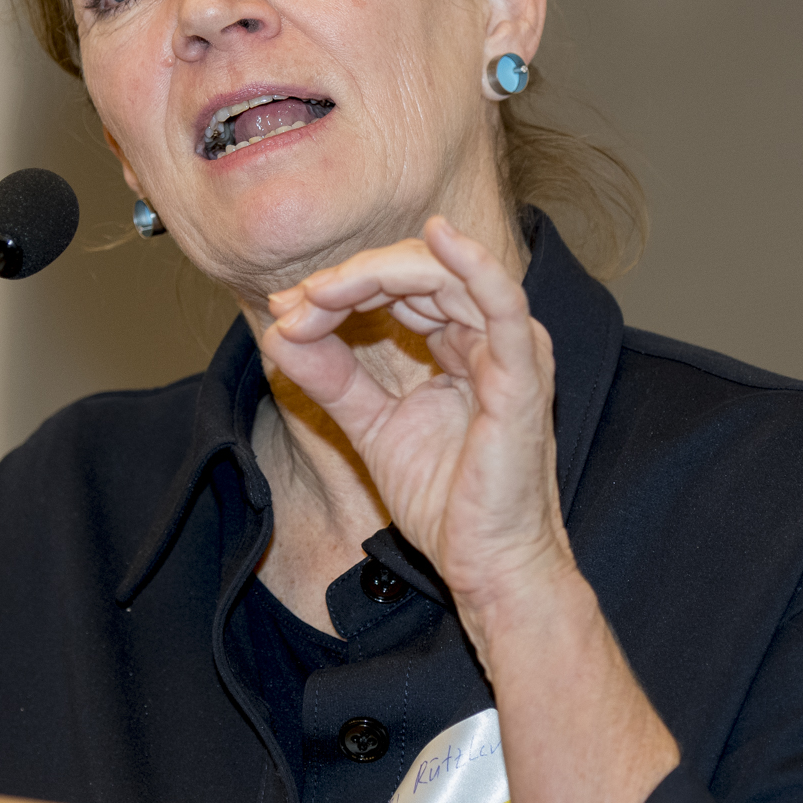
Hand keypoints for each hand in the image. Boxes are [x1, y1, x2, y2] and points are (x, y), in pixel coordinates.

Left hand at [258, 215, 569, 609]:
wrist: (487, 566)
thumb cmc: (449, 503)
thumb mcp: (372, 425)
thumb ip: (332, 377)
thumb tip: (281, 332)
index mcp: (463, 343)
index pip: (401, 286)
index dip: (341, 288)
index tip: (286, 310)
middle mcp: (491, 337)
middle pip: (418, 271)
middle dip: (348, 280)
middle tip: (294, 304)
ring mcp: (510, 351)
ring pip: (445, 276)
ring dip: (374, 276)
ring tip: (321, 293)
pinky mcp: (521, 375)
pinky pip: (502, 303)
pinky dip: (472, 265)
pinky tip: (440, 236)